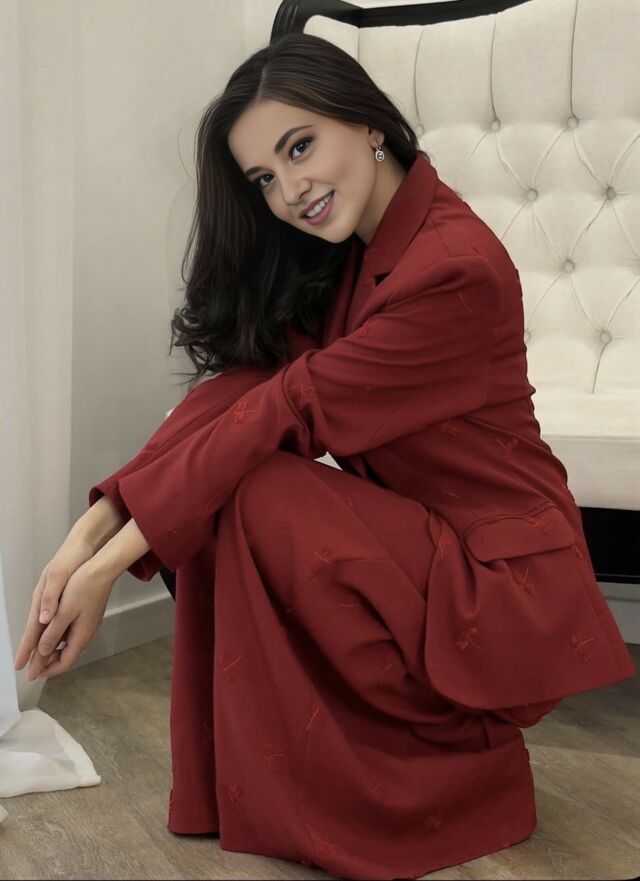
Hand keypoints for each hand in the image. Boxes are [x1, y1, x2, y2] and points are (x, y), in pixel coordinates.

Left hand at [13, 538, 108, 679]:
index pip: (64, 663)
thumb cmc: (84, 587)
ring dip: (53, 650)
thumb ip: (53, 634)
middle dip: (49, 662)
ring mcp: (88, 625)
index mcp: (80, 635)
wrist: (102, 570)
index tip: (33, 673)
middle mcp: (86, 633)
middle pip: (67, 656)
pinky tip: (52, 633)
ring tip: (38, 651)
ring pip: (69, 645)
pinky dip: (60, 639)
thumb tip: (42, 652)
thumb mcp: (64, 612)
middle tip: (33, 665)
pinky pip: (72, 634)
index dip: (47, 670)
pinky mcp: (88, 616)